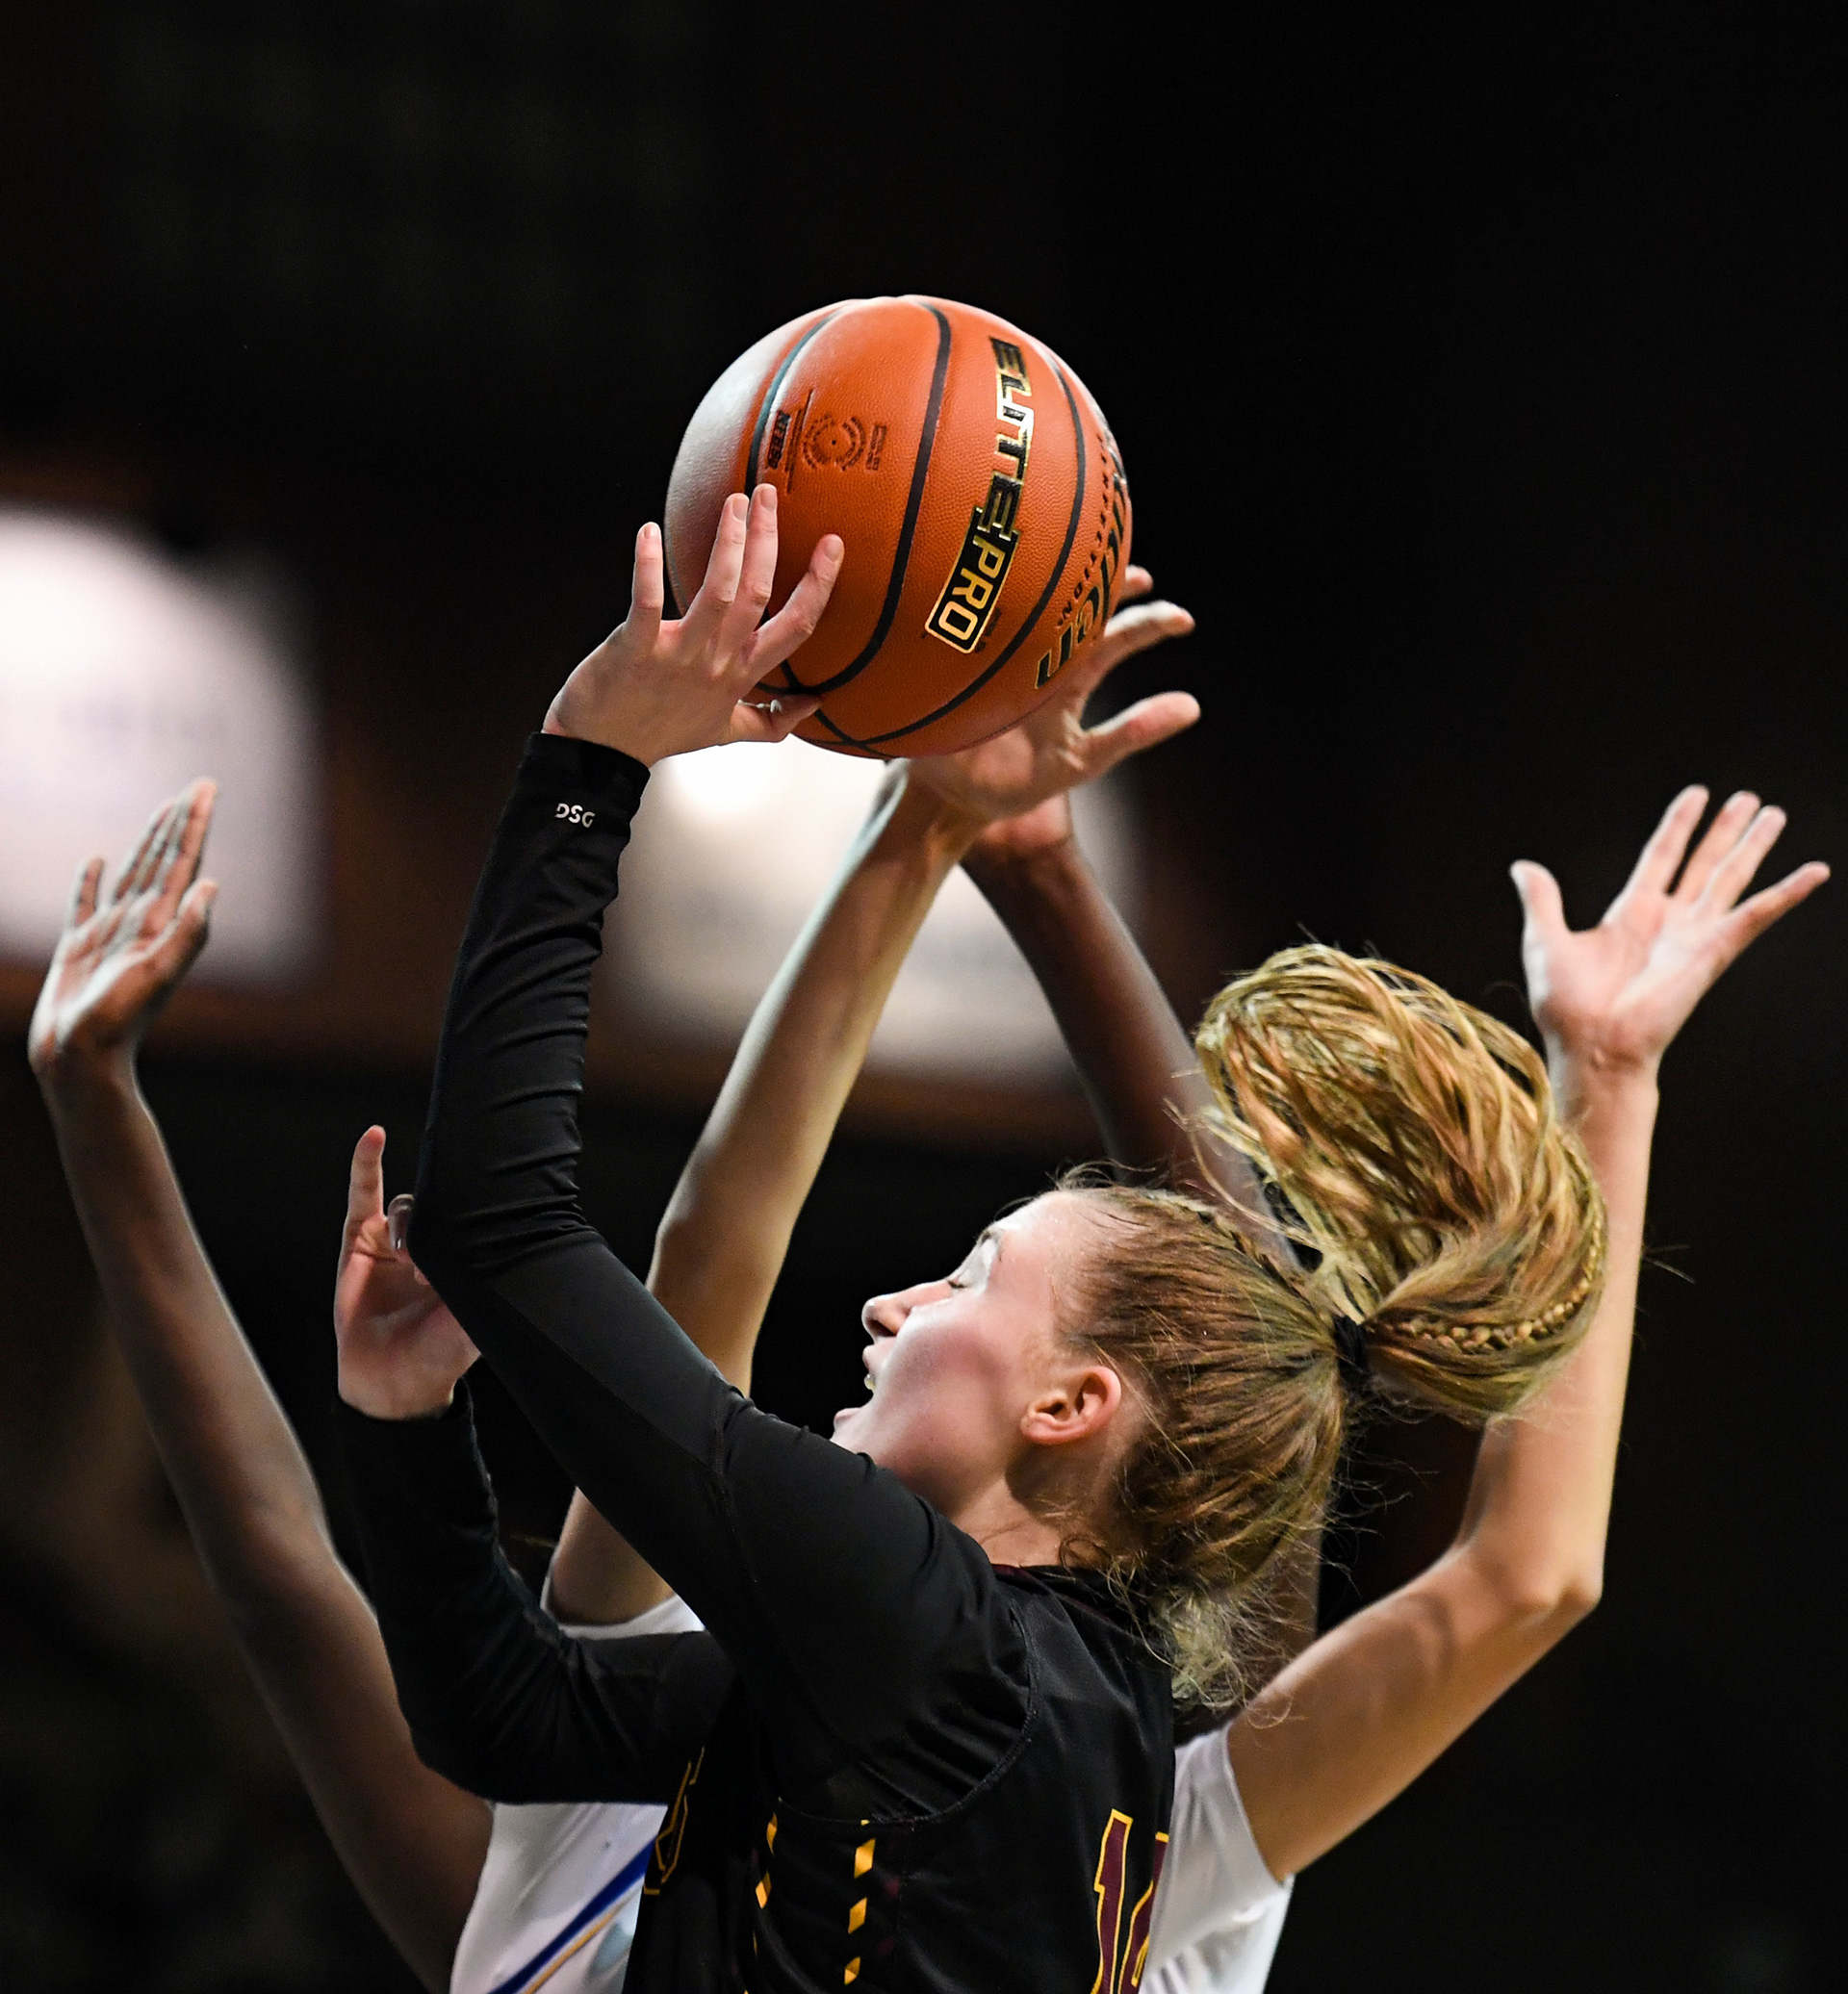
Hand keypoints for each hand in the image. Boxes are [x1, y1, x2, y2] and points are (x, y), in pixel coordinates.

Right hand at [29, 781, 218, 1093]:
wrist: (80, 1063)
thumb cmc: (118, 1024)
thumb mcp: (158, 976)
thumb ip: (188, 934)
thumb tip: (211, 886)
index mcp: (161, 925)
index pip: (184, 863)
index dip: (195, 825)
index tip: (208, 789)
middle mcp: (141, 925)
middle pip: (164, 861)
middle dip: (180, 823)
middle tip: (199, 788)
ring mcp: (110, 935)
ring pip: (132, 874)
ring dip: (148, 842)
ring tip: (162, 811)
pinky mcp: (79, 949)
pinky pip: (85, 903)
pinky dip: (92, 880)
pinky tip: (99, 860)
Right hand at [334, 1128, 479, 1419]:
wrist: (390, 1382)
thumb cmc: (439, 1353)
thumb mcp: (479, 1316)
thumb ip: (493, 1283)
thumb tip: (524, 1252)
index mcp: (469, 1253)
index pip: (480, 1209)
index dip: (485, 1202)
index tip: (499, 1187)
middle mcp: (436, 1240)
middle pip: (446, 1201)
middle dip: (452, 1205)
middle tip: (453, 1235)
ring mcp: (396, 1238)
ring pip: (411, 1204)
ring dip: (413, 1228)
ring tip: (413, 1264)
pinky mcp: (361, 1239)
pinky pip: (364, 1194)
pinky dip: (366, 1162)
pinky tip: (374, 1136)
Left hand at [543, 485, 840, 763]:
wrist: (602, 754)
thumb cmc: (662, 734)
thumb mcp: (726, 732)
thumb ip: (774, 721)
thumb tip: (814, 706)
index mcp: (742, 675)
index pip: (795, 626)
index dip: (818, 584)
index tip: (832, 544)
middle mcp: (717, 663)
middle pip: (757, 595)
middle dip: (767, 541)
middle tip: (768, 495)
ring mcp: (677, 656)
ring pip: (717, 593)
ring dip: (727, 543)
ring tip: (734, 503)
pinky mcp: (635, 648)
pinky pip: (646, 602)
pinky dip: (648, 565)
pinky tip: (649, 530)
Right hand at [906, 567, 1197, 860]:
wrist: (953, 801)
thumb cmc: (1016, 781)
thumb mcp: (1084, 759)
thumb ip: (1134, 731)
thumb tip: (1194, 706)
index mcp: (1064, 678)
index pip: (1110, 638)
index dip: (1146, 624)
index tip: (1182, 619)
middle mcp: (1032, 661)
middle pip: (1071, 609)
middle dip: (1103, 585)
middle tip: (1141, 574)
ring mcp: (993, 663)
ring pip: (1028, 612)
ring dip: (1053, 587)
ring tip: (1083, 566)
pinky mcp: (958, 673)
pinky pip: (973, 638)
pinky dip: (990, 615)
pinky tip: (1003, 595)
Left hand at [1512, 786, 1828, 1081]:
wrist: (1592, 1047)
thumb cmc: (1567, 1006)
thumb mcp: (1545, 940)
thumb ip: (1542, 900)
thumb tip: (1523, 866)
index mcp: (1631, 913)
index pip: (1661, 856)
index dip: (1679, 825)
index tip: (1697, 794)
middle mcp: (1668, 921)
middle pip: (1704, 862)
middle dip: (1726, 830)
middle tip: (1749, 798)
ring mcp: (1694, 936)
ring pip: (1731, 878)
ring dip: (1754, 847)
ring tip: (1775, 814)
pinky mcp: (1713, 952)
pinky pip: (1756, 916)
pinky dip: (1786, 894)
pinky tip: (1814, 871)